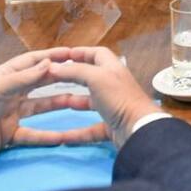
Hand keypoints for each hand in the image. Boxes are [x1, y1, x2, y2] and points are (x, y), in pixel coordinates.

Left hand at [0, 48, 100, 166]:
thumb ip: (25, 77)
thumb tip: (49, 63)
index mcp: (5, 76)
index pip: (32, 61)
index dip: (51, 56)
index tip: (72, 54)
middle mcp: (10, 92)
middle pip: (38, 82)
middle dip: (58, 78)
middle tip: (81, 74)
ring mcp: (11, 113)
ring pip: (40, 106)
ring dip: (57, 104)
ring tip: (78, 102)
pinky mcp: (10, 133)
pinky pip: (33, 133)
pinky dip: (46, 136)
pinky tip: (62, 137)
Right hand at [46, 46, 162, 148]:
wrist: (138, 129)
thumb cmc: (119, 98)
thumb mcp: (96, 78)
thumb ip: (75, 71)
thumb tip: (53, 66)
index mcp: (113, 69)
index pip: (98, 54)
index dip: (81, 52)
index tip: (63, 56)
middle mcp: (113, 85)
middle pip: (91, 77)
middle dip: (73, 76)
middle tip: (53, 78)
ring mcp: (113, 107)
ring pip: (89, 102)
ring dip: (72, 102)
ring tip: (52, 103)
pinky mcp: (111, 126)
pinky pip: (90, 130)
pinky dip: (76, 134)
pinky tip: (61, 138)